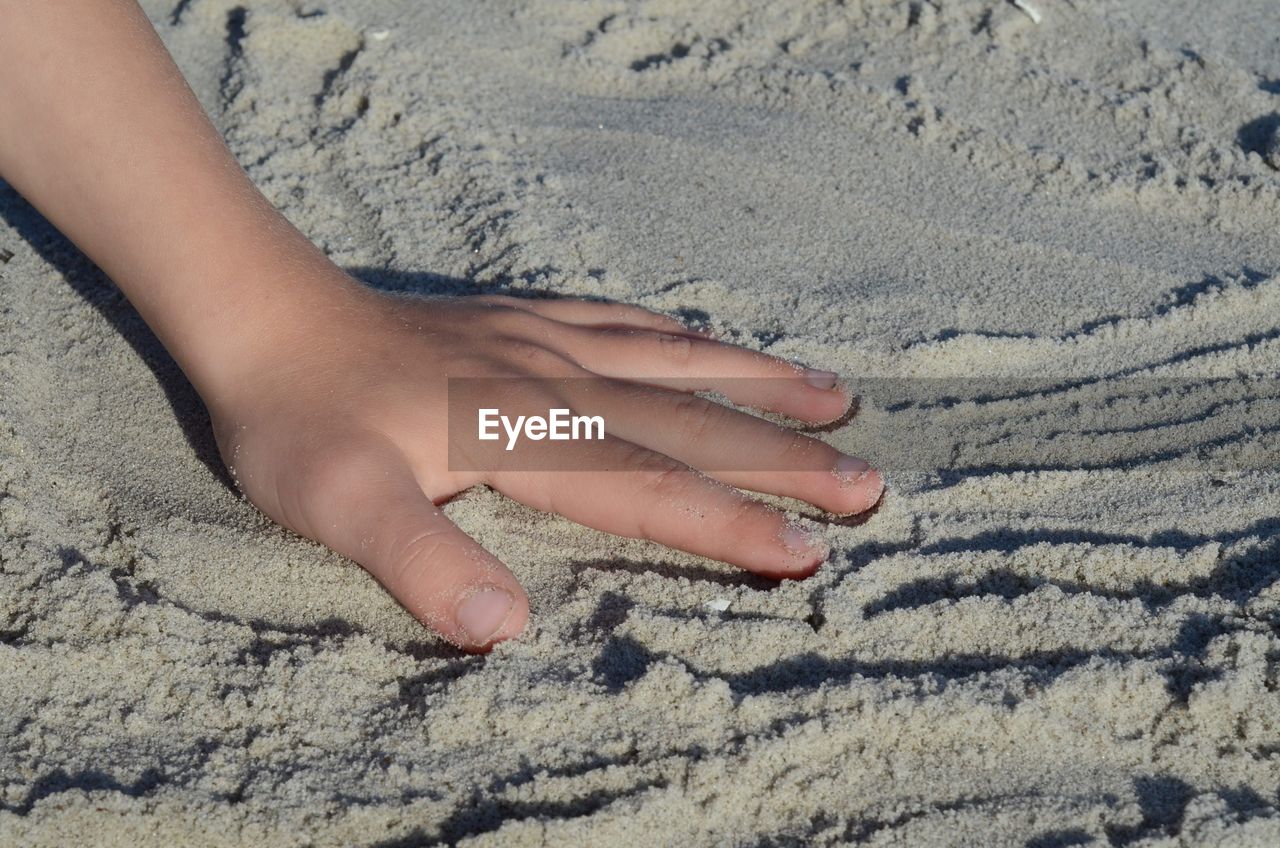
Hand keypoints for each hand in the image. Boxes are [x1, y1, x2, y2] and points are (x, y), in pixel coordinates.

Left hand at [210, 278, 882, 651]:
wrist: (264, 313)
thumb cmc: (300, 421)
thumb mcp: (341, 508)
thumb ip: (425, 567)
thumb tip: (510, 630)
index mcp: (523, 434)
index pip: (649, 487)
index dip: (731, 523)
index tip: (809, 554)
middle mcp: (554, 381)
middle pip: (691, 422)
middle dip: (784, 459)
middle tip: (870, 484)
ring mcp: (544, 340)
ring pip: (677, 362)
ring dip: (761, 385)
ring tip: (837, 399)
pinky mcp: (523, 319)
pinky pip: (626, 322)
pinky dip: (684, 335)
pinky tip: (711, 339)